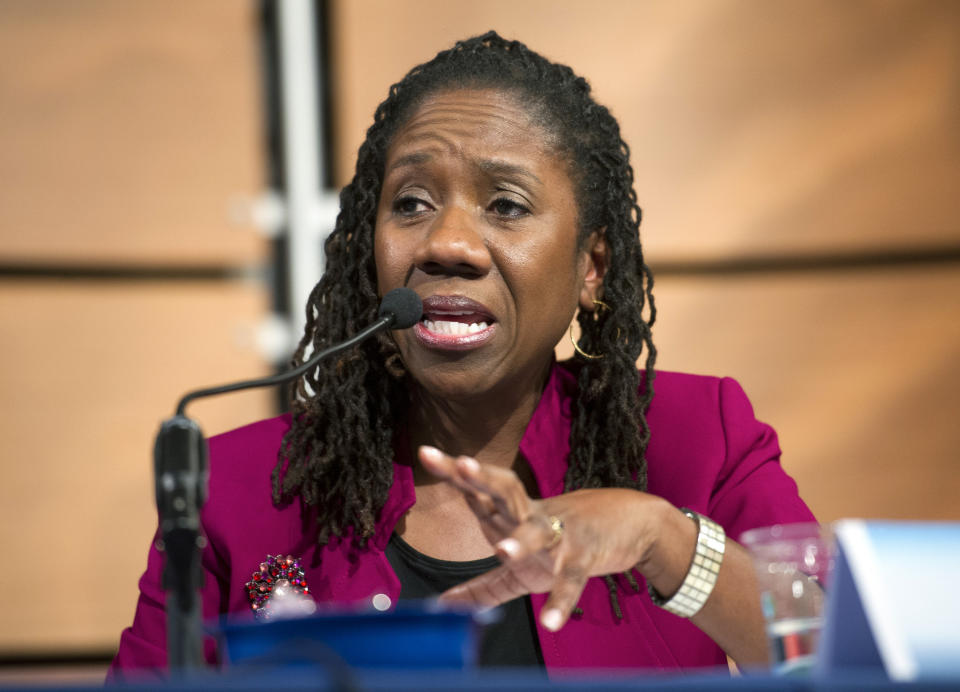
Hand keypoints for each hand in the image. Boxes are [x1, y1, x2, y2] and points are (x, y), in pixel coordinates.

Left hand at [417, 445, 670, 631]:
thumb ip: (484, 587)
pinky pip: (572, 578)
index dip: (455, 472)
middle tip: (462, 463)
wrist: (634, 522)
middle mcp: (534, 515)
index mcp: (516, 513)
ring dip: (522, 540)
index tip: (426, 452)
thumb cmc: (569, 541)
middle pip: (505, 491)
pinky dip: (563, 599)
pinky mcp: (586, 556)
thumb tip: (444, 604)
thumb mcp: (523, 568)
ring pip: (539, 533)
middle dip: (482, 478)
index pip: (480, 489)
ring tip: (502, 551)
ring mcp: (561, 534)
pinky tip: (551, 622)